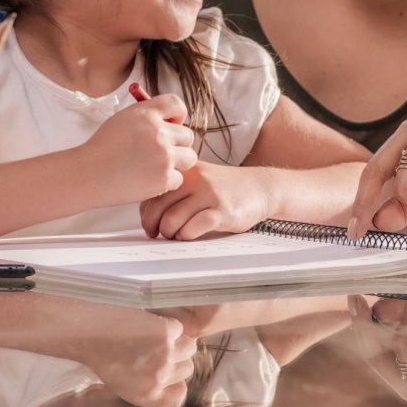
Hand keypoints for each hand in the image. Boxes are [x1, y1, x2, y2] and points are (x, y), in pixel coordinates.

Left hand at [67, 309, 199, 406]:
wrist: (92, 332)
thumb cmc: (103, 358)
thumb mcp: (123, 385)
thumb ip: (147, 387)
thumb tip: (168, 381)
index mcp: (149, 394)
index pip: (178, 397)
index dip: (177, 386)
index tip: (172, 378)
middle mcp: (160, 376)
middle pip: (187, 369)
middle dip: (177, 360)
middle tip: (162, 351)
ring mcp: (166, 353)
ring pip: (190, 348)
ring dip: (179, 342)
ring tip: (160, 338)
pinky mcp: (166, 332)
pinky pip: (179, 329)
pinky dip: (169, 326)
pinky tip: (152, 326)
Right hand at [81, 94, 197, 203]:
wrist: (86, 175)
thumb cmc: (101, 149)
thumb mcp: (122, 120)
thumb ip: (147, 116)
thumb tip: (172, 119)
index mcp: (146, 114)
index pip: (176, 103)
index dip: (178, 115)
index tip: (172, 124)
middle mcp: (158, 133)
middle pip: (187, 135)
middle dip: (177, 144)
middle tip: (160, 152)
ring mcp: (163, 156)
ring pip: (189, 157)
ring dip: (177, 162)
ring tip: (155, 166)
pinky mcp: (164, 179)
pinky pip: (179, 178)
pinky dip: (166, 182)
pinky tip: (148, 180)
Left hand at [140, 162, 273, 239]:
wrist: (260, 187)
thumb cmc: (225, 188)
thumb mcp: (199, 180)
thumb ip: (176, 190)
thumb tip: (147, 213)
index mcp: (186, 170)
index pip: (153, 192)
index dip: (146, 212)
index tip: (149, 223)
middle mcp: (196, 179)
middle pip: (158, 206)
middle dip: (152, 225)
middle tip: (157, 233)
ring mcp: (210, 195)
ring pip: (172, 219)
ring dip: (169, 233)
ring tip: (175, 235)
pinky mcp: (222, 211)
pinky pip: (193, 228)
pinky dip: (186, 236)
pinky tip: (190, 235)